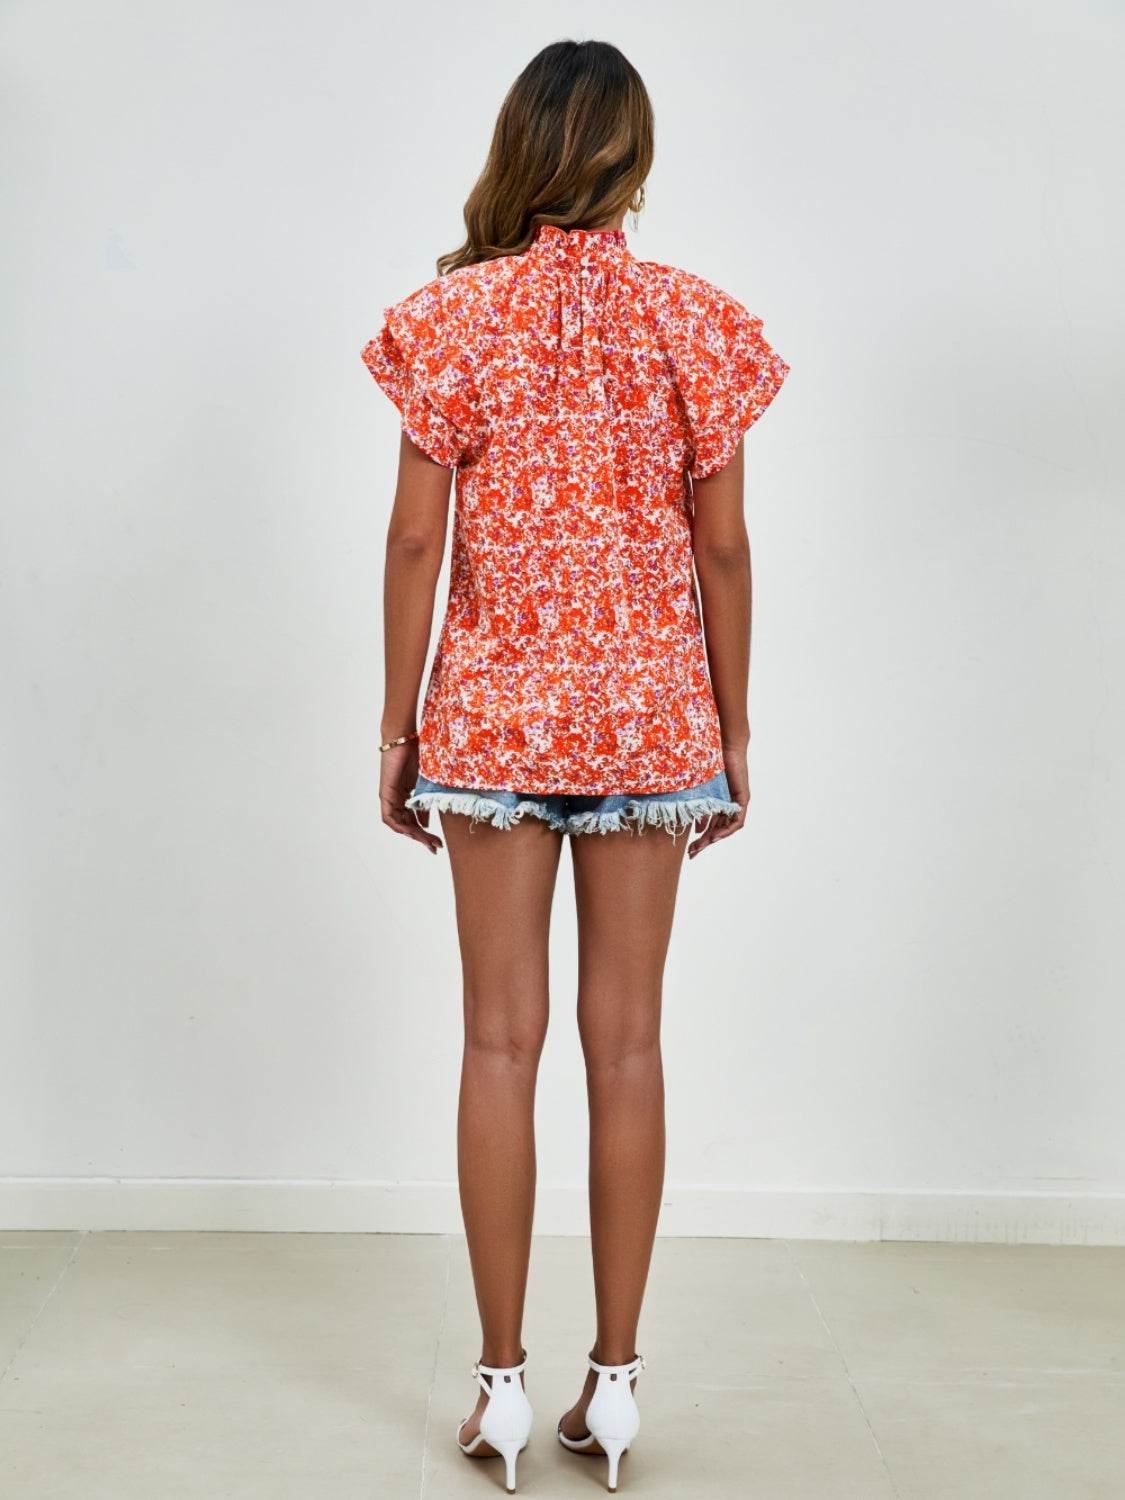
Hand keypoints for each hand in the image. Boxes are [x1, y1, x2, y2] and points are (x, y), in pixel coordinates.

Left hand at [379, 739, 442, 853]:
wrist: (406, 738)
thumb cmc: (418, 753)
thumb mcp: (425, 783)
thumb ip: (425, 802)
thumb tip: (427, 822)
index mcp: (406, 796)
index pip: (413, 820)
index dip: (424, 833)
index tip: (437, 842)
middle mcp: (396, 799)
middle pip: (407, 825)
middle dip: (422, 838)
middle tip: (435, 847)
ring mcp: (389, 797)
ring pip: (398, 824)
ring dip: (413, 835)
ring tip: (428, 842)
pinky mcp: (385, 794)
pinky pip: (389, 817)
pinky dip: (400, 826)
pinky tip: (412, 831)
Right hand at [688, 742, 748, 858]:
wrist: (724, 745)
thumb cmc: (709, 761)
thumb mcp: (701, 789)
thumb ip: (700, 807)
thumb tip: (698, 828)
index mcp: (718, 803)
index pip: (711, 826)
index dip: (701, 838)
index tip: (689, 848)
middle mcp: (729, 805)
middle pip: (719, 830)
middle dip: (705, 843)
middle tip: (692, 854)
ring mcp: (737, 802)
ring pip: (728, 828)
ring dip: (714, 839)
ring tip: (700, 847)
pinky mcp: (743, 799)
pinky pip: (737, 821)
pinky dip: (727, 829)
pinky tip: (715, 836)